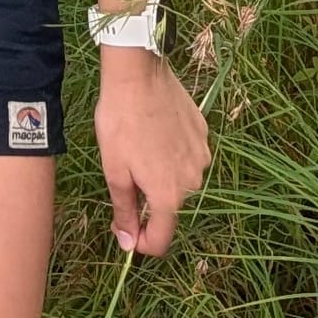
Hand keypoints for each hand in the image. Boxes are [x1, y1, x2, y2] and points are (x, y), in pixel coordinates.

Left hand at [95, 55, 210, 255]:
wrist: (138, 73)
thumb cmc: (120, 121)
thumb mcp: (114, 170)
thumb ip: (124, 211)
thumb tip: (128, 244)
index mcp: (169, 196)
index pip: (161, 240)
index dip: (141, 241)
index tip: (124, 226)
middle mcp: (193, 181)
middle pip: (170, 207)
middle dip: (148, 200)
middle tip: (126, 173)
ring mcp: (202, 156)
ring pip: (180, 180)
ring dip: (162, 175)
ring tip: (140, 148)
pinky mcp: (204, 134)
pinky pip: (188, 155)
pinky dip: (172, 153)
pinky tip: (155, 133)